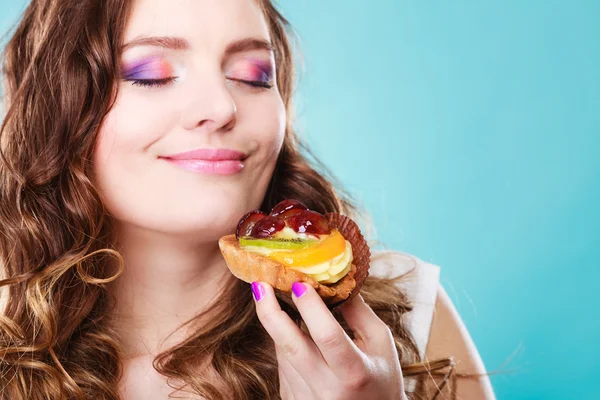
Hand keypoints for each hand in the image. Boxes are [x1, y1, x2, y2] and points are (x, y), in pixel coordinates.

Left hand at [251, 281, 406, 399]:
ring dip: (278, 324)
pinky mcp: (292, 399)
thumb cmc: (381, 378)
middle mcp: (326, 388)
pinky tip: (291, 330)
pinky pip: (282, 364)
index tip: (299, 282)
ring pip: (282, 352)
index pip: (327, 336)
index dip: (311, 308)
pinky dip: (285, 343)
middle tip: (260, 284)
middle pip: (290, 346)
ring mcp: (305, 397)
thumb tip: (332, 282)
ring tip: (274, 298)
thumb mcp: (380, 343)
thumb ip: (358, 312)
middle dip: (270, 312)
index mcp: (354, 372)